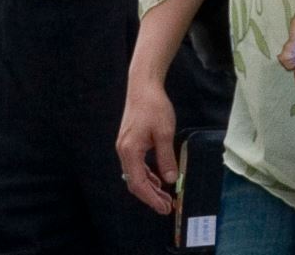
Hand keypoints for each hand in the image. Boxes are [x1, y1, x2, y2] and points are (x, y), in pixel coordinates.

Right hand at [115, 75, 177, 215]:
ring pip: (135, 175)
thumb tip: (170, 180)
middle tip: (168, 206)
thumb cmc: (154, 106)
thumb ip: (166, 158)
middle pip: (134, 182)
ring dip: (150, 187)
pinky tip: (158, 179)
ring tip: (165, 196)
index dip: (152, 198)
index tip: (165, 208)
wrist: (143, 86)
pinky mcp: (129, 142)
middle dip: (151, 196)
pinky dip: (147, 175)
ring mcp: (124, 147)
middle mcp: (123, 151)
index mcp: (130, 151)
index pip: (139, 183)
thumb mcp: (164, 133)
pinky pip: (136, 165)